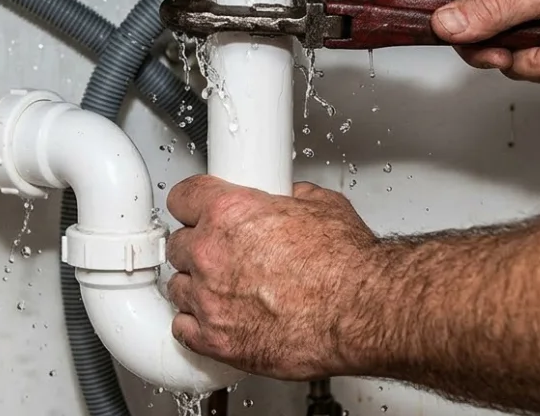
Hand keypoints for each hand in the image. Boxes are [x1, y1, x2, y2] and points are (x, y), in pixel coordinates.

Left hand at [165, 176, 376, 379]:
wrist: (362, 311)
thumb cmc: (347, 264)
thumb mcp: (321, 206)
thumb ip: (292, 198)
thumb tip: (291, 199)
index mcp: (228, 212)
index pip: (181, 197)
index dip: (191, 204)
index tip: (196, 211)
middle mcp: (210, 253)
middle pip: (177, 244)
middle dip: (197, 247)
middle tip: (222, 252)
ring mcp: (210, 300)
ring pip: (177, 287)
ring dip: (195, 286)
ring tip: (223, 288)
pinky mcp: (217, 341)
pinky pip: (183, 330)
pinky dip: (195, 325)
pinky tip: (215, 319)